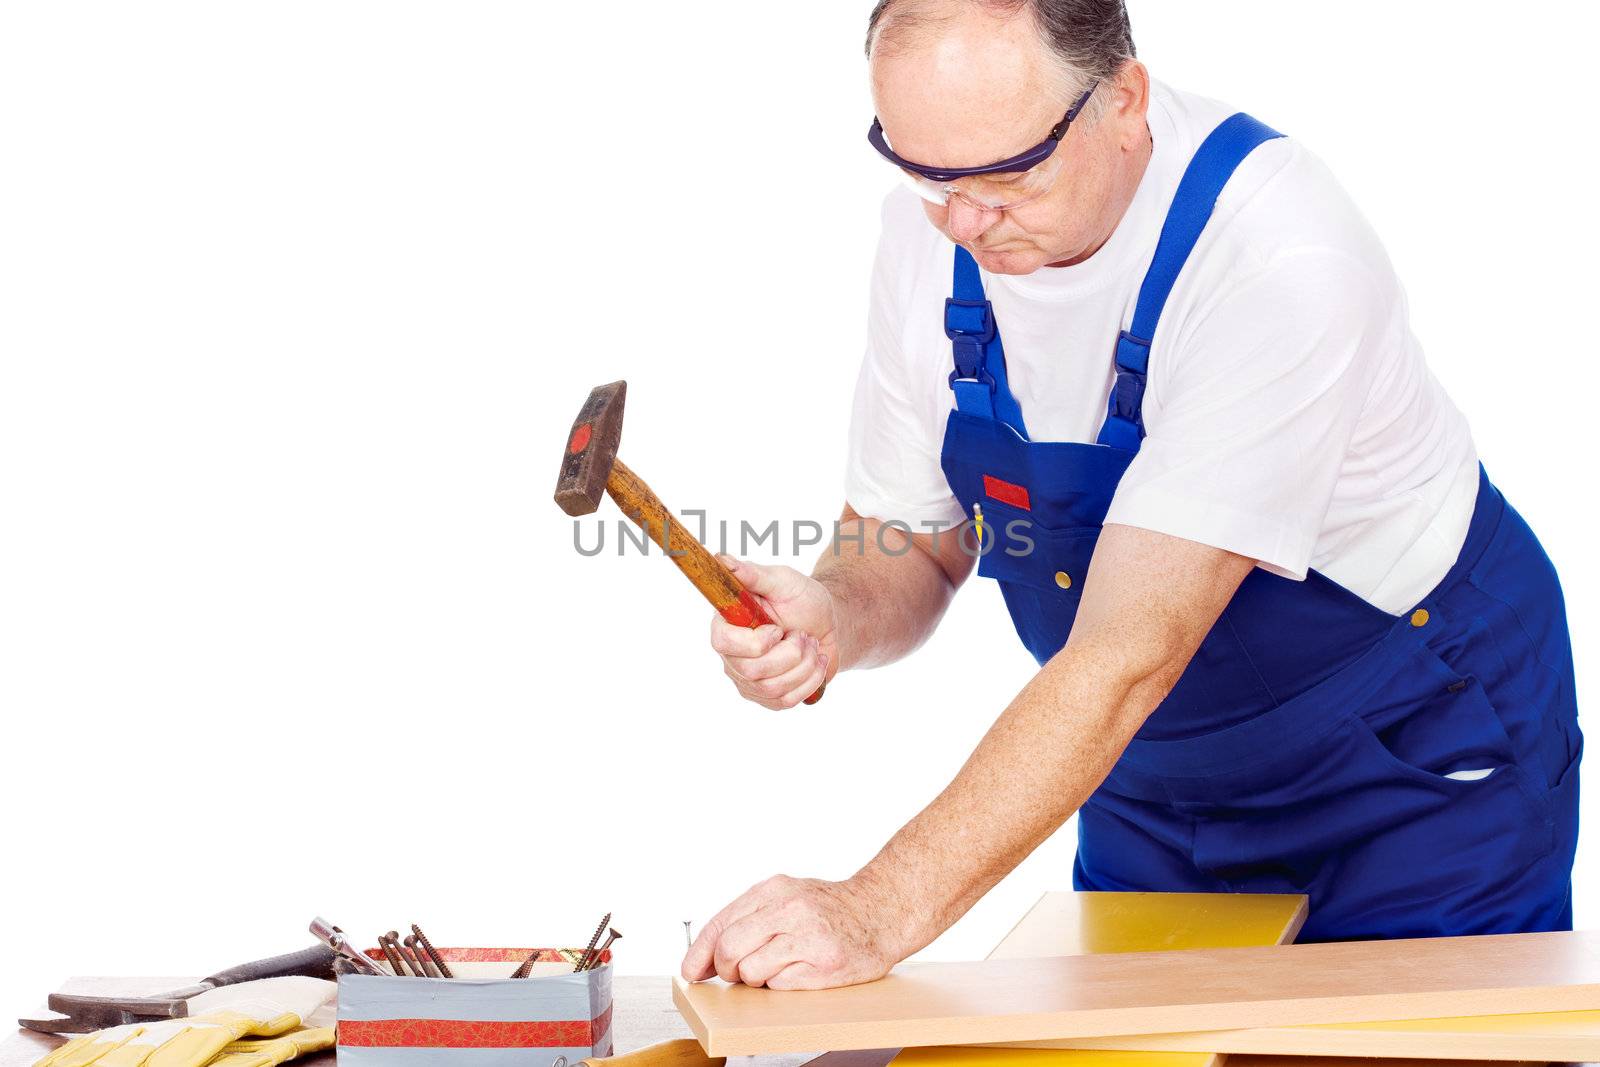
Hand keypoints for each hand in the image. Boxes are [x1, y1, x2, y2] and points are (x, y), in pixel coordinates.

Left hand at [680, 874, 903, 989]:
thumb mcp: (787, 896)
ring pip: (751, 971)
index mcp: (774, 889)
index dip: (699, 952)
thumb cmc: (829, 909)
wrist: (882, 911)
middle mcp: (790, 909)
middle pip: (729, 949)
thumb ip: (748, 918)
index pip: (721, 923)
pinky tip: (798, 970)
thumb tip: (704, 956)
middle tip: (737, 973)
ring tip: (775, 967)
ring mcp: (808, 936)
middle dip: (725, 969)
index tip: (690, 970)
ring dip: (755, 978)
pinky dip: (780, 983)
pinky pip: (779, 984)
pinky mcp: (824, 964)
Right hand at [711, 557, 838, 708]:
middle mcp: (732, 656)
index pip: (723, 643)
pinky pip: (787, 701)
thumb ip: (753, 574)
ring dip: (805, 665)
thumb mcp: (782, 580)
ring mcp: (748, 681)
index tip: (778, 629)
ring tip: (811, 646)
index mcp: (727, 624)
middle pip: (752, 672)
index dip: (755, 642)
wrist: (827, 625)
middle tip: (803, 635)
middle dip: (791, 654)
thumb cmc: (802, 599)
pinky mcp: (767, 697)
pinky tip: (815, 663)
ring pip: (773, 689)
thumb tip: (721, 559)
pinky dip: (810, 680)